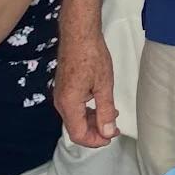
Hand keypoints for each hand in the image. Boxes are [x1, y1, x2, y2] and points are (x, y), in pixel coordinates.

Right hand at [54, 29, 118, 147]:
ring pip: (76, 118)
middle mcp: (61, 102)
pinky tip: (101, 105)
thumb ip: (105, 111)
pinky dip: (88, 111)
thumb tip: (107, 131)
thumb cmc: (91, 55)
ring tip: (111, 115)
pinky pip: (74, 107)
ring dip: (93, 121)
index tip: (110, 137)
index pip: (78, 135)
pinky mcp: (64, 87)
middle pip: (76, 128)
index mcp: (69, 104)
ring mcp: (61, 94)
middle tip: (113, 128)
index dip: (95, 141)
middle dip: (95, 132)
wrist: (79, 33)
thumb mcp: (104, 85)